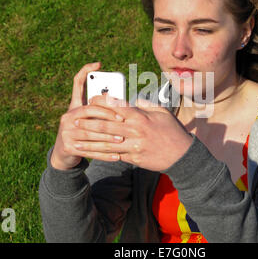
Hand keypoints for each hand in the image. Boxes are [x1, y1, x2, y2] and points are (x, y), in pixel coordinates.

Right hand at [50, 62, 124, 170]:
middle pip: (89, 111)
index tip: (99, 64)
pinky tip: (117, 155)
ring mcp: (66, 131)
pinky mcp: (67, 146)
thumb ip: (99, 108)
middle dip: (107, 114)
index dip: (85, 71)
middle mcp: (68, 116)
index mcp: (74, 106)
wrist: (63, 154)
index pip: (77, 84)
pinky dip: (105, 153)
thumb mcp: (86, 118)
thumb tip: (116, 97)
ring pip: (91, 132)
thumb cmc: (81, 132)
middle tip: (122, 119)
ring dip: (109, 136)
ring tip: (123, 139)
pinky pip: (90, 150)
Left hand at [74, 95, 193, 171]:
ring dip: (89, 141)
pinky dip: (101, 154)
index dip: (101, 103)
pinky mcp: (134, 158)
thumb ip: (145, 105)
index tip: (90, 100)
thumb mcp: (161, 112)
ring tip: (76, 140)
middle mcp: (134, 131)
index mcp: (140, 116)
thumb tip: (132, 100)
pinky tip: (91, 153)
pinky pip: (114, 155)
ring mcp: (133, 146)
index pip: (116, 106)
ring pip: (106, 142)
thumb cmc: (173, 131)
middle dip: (88, 123)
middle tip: (75, 120)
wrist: (182, 156)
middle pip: (106, 125)